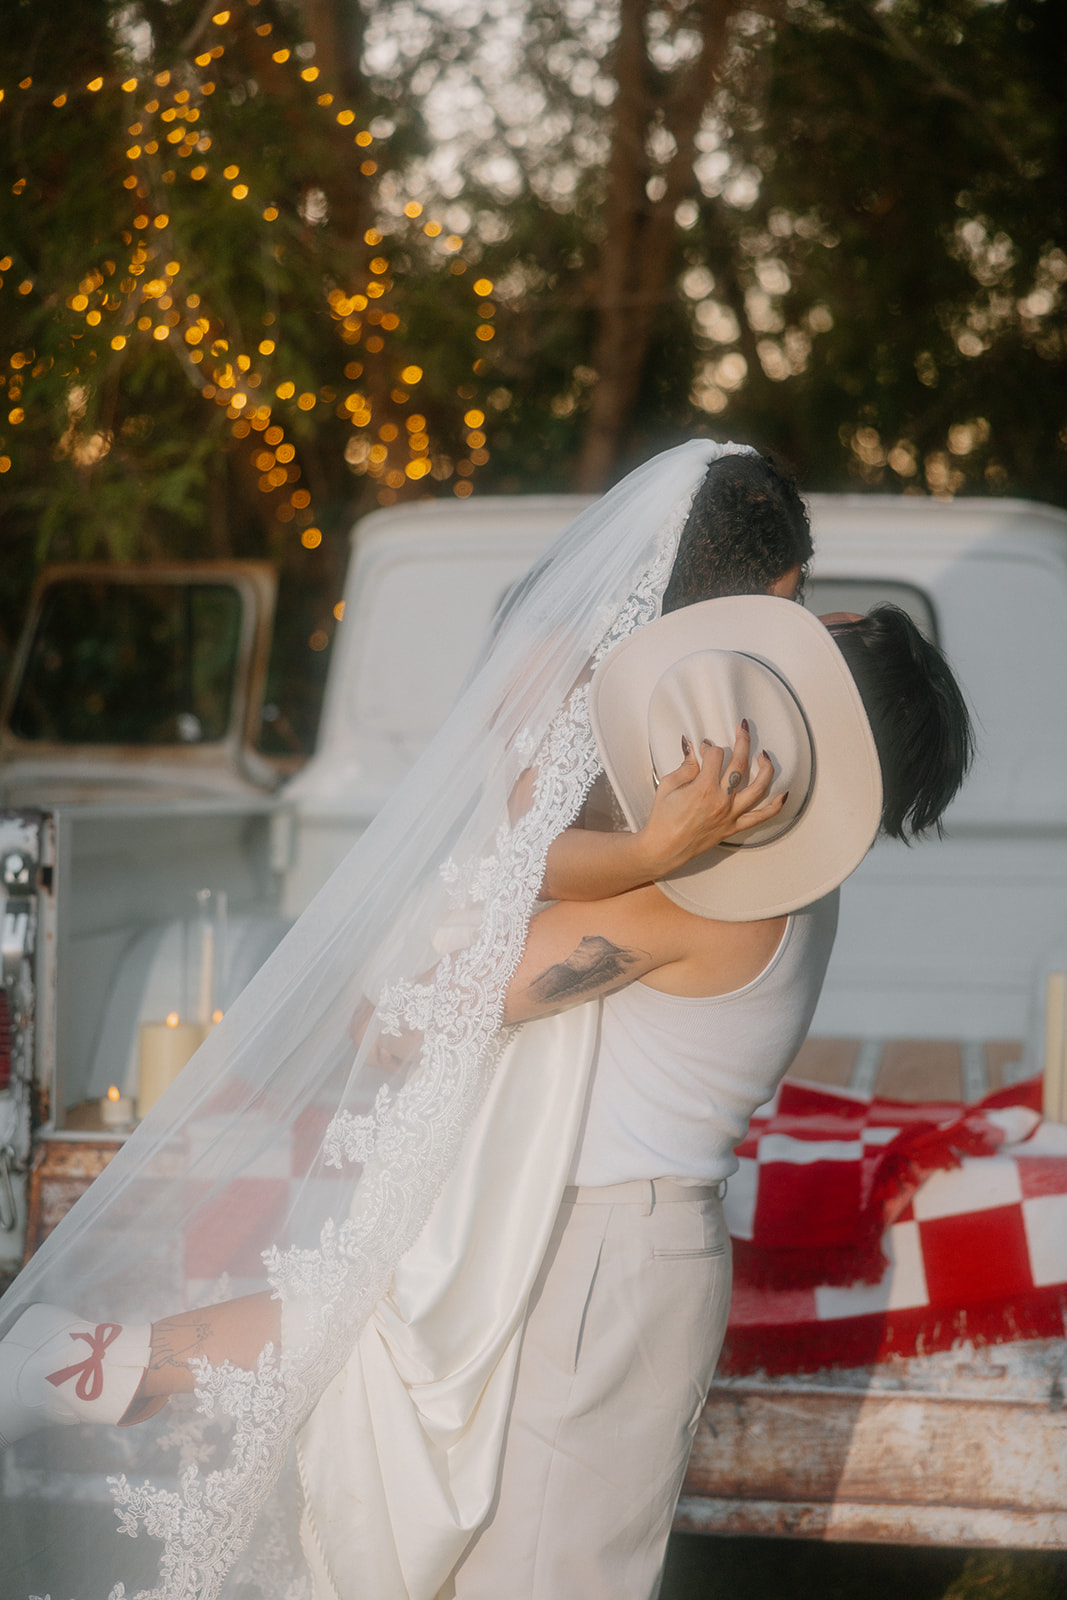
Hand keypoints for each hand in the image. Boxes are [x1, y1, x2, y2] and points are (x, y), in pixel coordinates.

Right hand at [635, 721, 786, 876]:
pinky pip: (761, 817)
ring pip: (758, 788)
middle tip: (743, 729)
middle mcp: (721, 800)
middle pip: (740, 764)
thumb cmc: (662, 819)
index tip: (704, 748)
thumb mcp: (668, 786)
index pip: (715, 756)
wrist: (663, 848)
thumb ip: (686, 766)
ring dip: (766, 768)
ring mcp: (730, 815)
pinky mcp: (734, 827)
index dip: (709, 747)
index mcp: (703, 788)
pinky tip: (783, 794)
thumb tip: (694, 749)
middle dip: (743, 741)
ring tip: (764, 756)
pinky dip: (776, 805)